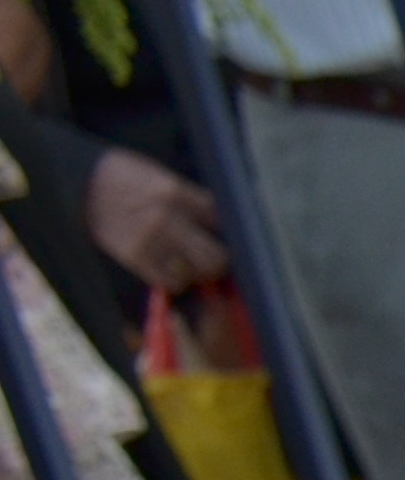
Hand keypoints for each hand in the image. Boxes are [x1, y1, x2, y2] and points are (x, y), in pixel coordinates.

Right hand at [84, 150, 227, 292]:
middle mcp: (168, 217)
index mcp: (177, 193)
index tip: (224, 239)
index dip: (227, 234)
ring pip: (197, 273)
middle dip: (218, 261)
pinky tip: (171, 269)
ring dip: (197, 272)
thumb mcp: (160, 176)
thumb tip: (220, 223)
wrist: (79, 181)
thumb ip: (190, 198)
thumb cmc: (124, 177)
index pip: (222, 222)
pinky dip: (176, 280)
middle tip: (212, 259)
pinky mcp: (135, 256)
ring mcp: (152, 239)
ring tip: (188, 263)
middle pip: (217, 256)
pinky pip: (170, 281)